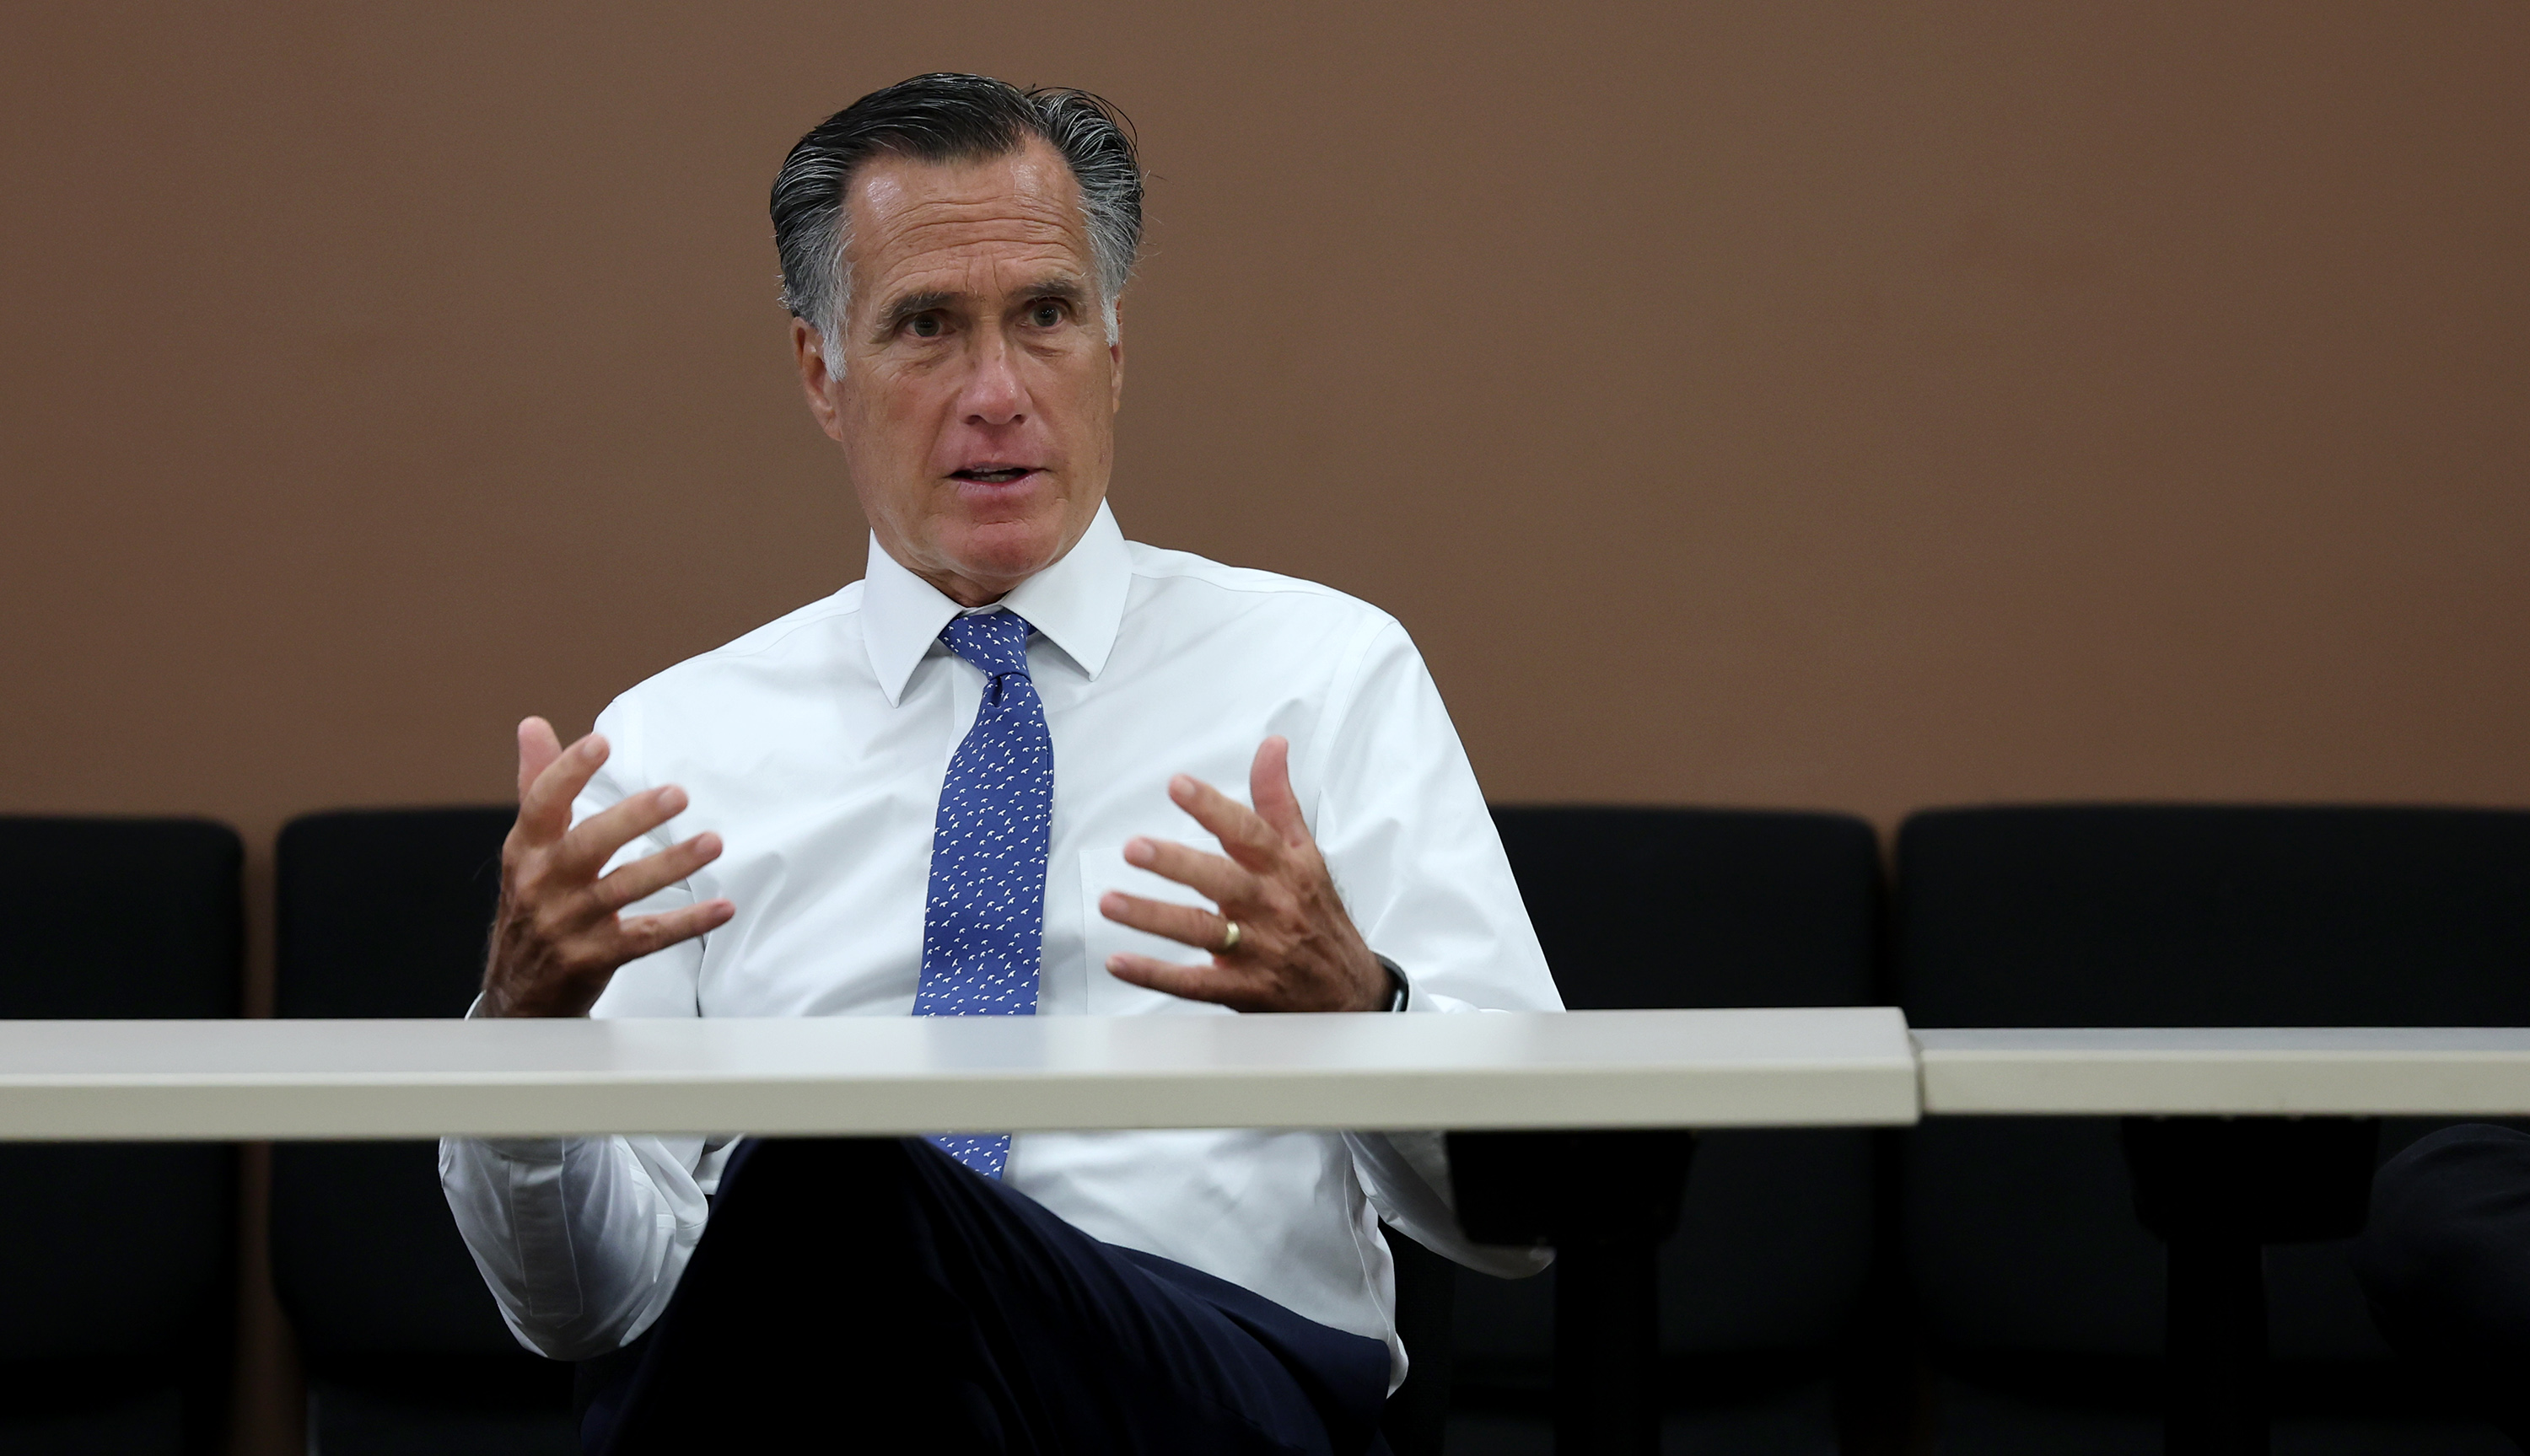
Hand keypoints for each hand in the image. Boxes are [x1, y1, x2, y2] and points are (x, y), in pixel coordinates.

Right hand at [478, 717, 733, 1017]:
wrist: (518, 992)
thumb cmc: (532, 905)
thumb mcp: (527, 847)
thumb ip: (538, 785)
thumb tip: (534, 725)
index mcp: (527, 850)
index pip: (542, 803)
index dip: (569, 771)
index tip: (600, 741)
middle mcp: (543, 884)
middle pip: (587, 846)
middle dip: (632, 818)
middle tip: (677, 794)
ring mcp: (568, 924)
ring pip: (622, 889)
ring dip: (671, 865)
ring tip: (712, 842)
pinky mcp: (595, 958)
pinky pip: (646, 938)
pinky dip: (687, 923)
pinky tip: (722, 908)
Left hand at [1097, 736, 1389, 1012]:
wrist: (1349, 991)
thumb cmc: (1317, 914)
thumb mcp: (1306, 853)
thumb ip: (1278, 800)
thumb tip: (1271, 745)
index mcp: (1284, 868)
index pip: (1248, 832)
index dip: (1212, 807)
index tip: (1178, 785)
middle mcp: (1270, 906)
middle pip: (1221, 881)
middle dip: (1176, 864)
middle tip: (1135, 848)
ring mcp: (1257, 951)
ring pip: (1201, 931)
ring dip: (1153, 917)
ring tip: (1110, 902)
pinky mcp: (1241, 990)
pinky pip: (1194, 984)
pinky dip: (1155, 975)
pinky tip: (1120, 962)